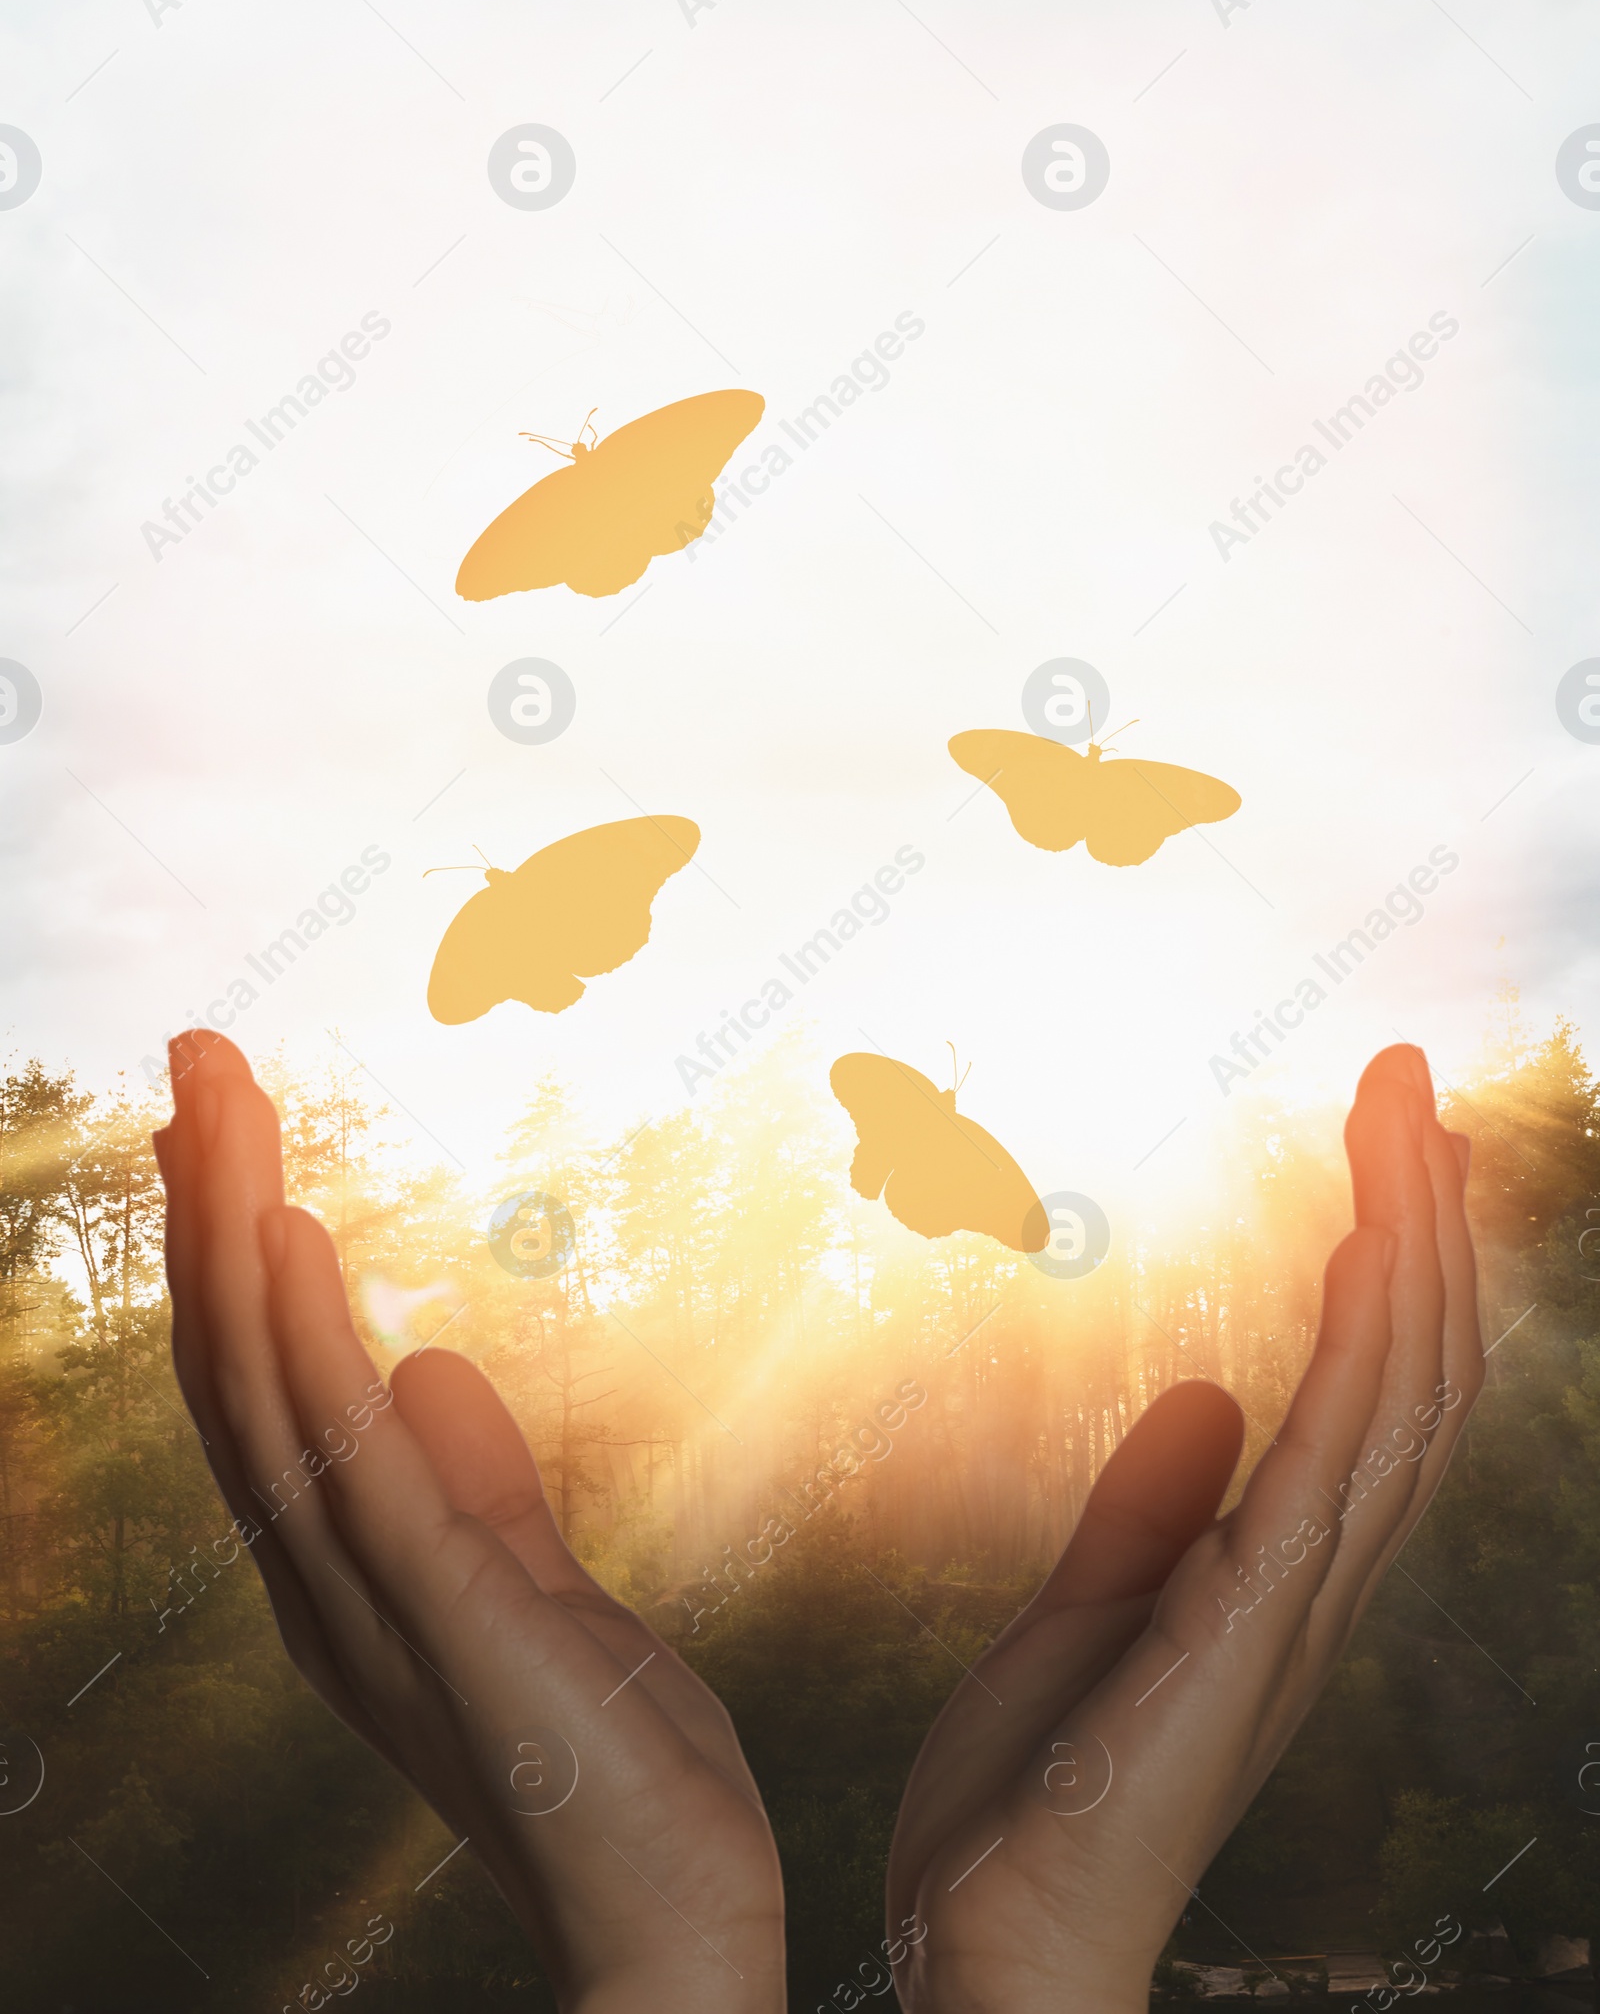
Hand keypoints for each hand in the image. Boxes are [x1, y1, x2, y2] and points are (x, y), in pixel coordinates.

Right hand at [154, 1033, 783, 2012]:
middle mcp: (327, 1577)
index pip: (264, 1378)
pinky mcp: (444, 1612)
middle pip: (236, 1360)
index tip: (230, 1121)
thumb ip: (478, 1483)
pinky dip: (305, 1336)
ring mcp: (371, 1598)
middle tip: (196, 1056)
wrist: (675, 1918)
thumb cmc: (609, 1766)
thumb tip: (431, 1362)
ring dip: (234, 1233)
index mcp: (352, 1563)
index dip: (231, 1247)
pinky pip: (348, 1456)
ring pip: (265, 1386)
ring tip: (218, 1100)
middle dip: (210, 1203)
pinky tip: (285, 1232)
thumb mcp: (539, 1588)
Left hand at [885, 1043, 1479, 2011]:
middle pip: (1410, 1372)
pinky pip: (1329, 1469)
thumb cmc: (1036, 1803)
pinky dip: (1359, 1351)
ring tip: (1402, 1120)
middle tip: (1406, 1084)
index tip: (1385, 1142)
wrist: (990, 1945)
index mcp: (1279, 1575)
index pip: (1377, 1392)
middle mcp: (1312, 1584)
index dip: (1395, 1265)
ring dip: (1407, 1251)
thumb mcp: (1086, 1615)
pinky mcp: (1237, 1633)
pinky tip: (1363, 1254)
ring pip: (1396, 1398)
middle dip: (1418, 1222)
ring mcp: (1288, 1611)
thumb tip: (1205, 1393)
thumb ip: (1151, 1512)